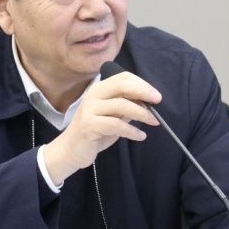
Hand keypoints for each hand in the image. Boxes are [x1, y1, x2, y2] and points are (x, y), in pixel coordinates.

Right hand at [43, 71, 160, 183]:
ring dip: (141, 113)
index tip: (156, 95)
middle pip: (121, 86)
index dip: (141, 84)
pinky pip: (116, 125)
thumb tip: (148, 103)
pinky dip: (132, 130)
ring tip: (154, 122)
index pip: (122, 78)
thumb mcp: (113, 116)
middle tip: (158, 102)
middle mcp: (93, 96)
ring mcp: (90, 110)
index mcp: (99, 89)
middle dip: (143, 92)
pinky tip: (140, 136)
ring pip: (121, 105)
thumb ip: (127, 107)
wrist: (71, 150)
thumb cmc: (94, 132)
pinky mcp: (89, 125)